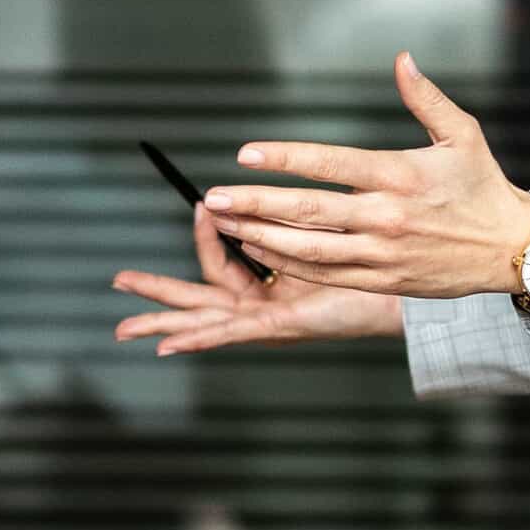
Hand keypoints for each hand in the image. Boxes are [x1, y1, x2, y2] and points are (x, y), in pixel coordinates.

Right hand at [113, 204, 405, 349]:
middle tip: (118, 282)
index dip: (209, 233)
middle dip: (156, 292)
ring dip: (163, 320)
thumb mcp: (326, 225)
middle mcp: (265, 302)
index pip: (224, 258)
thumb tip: (272, 182)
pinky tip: (167, 347)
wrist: (411, 284)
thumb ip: (294, 209)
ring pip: (204, 318)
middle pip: (198, 296)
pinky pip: (231, 334)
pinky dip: (198, 340)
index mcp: (272, 281)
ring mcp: (269, 318)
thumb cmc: (379, 256)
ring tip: (124, 327)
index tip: (205, 203)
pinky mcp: (279, 328)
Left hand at [197, 54, 529, 302]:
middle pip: (308, 211)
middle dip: (255, 204)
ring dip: (261, 238)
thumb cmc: (484, 187)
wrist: (513, 249)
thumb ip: (425, 98)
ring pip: (309, 250)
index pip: (331, 164)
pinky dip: (288, 265)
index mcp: (400, 175)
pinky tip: (260, 250)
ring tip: (224, 224)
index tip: (245, 153)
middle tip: (212, 197)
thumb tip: (401, 58)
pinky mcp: (383, 280)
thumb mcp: (462, 134)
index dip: (285, 158)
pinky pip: (326, 275)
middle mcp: (387, 216)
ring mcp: (383, 253)